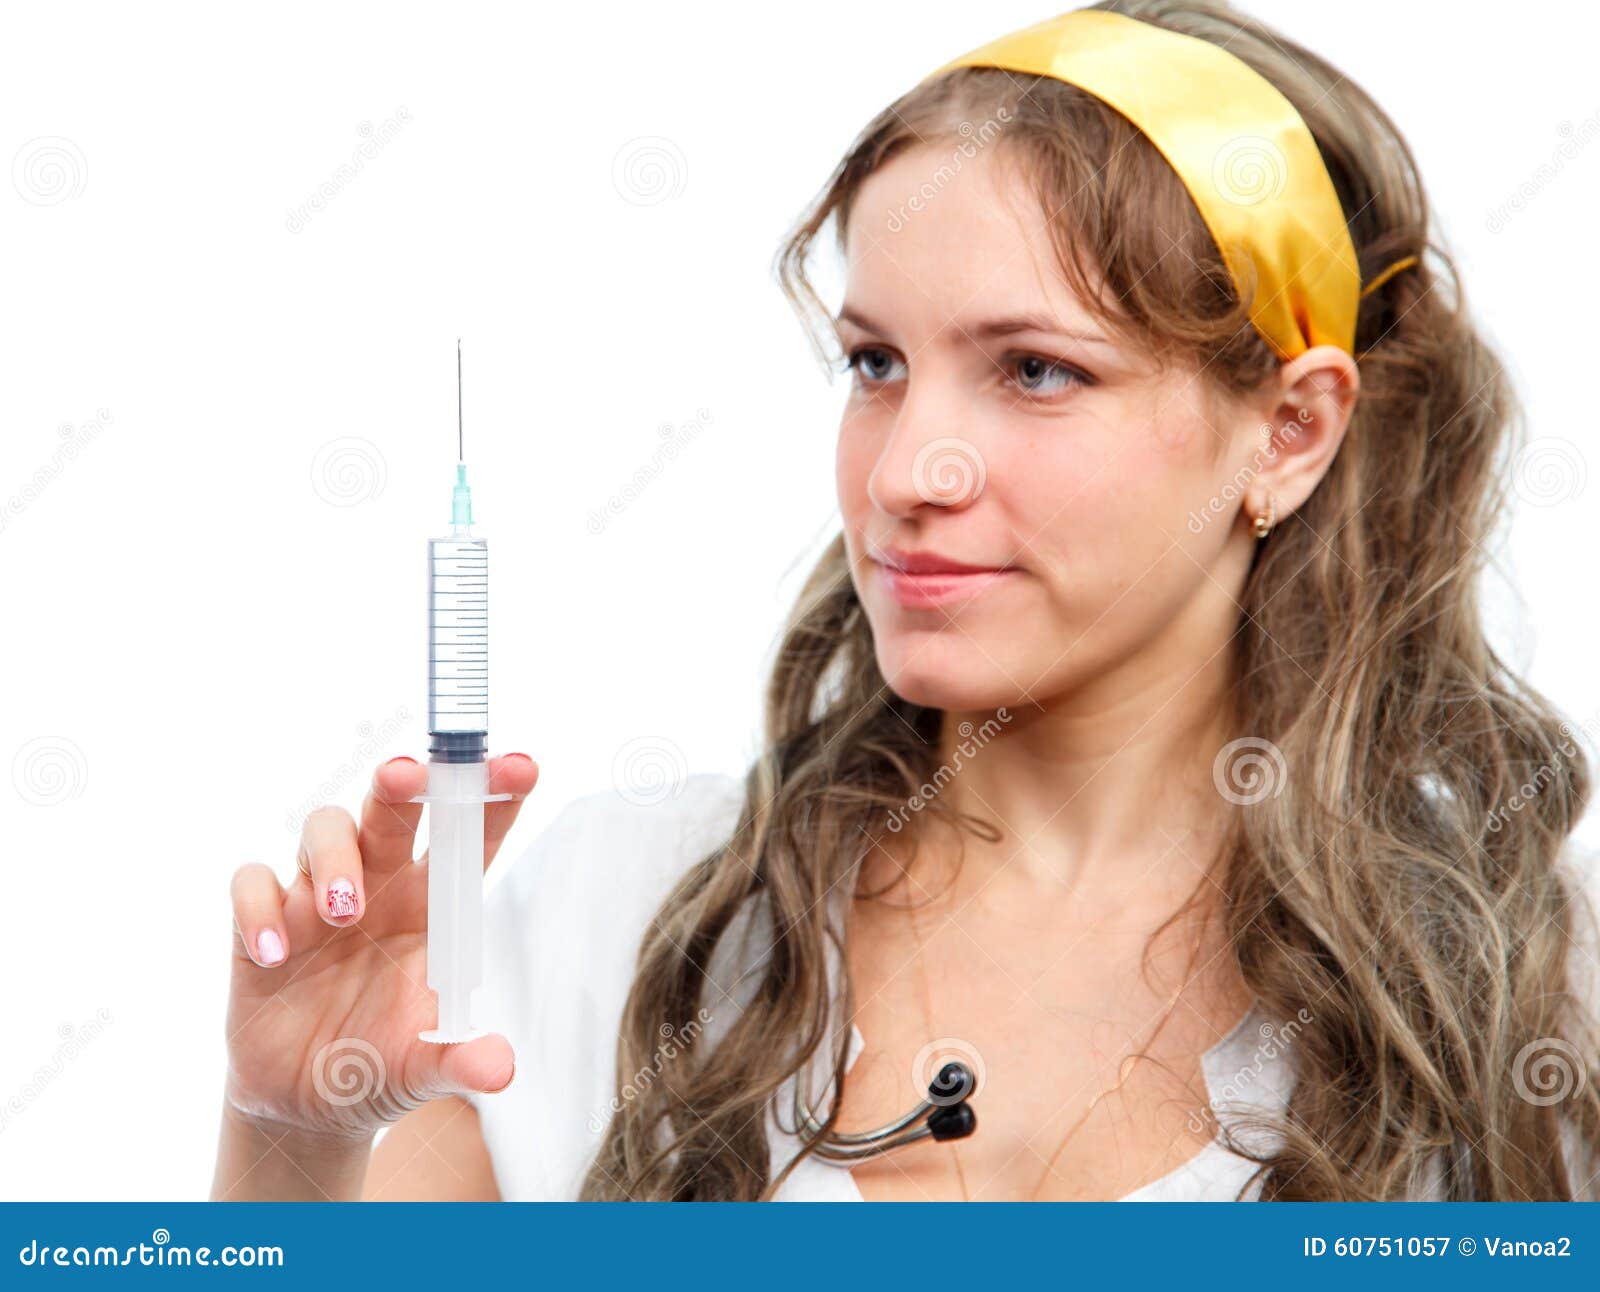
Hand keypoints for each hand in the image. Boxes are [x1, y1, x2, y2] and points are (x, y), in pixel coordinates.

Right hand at [222, 753, 538, 1144]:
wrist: (310, 1105)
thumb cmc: (382, 1062)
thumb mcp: (425, 1069)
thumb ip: (460, 1061)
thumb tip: (500, 1069)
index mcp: (433, 905)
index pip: (470, 837)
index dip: (494, 797)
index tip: (523, 766)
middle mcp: (380, 885)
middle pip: (392, 809)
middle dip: (401, 783)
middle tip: (403, 775)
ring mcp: (317, 896)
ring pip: (325, 828)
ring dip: (334, 857)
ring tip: (343, 911)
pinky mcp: (261, 921)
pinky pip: (253, 883)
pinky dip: (259, 907)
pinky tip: (274, 952)